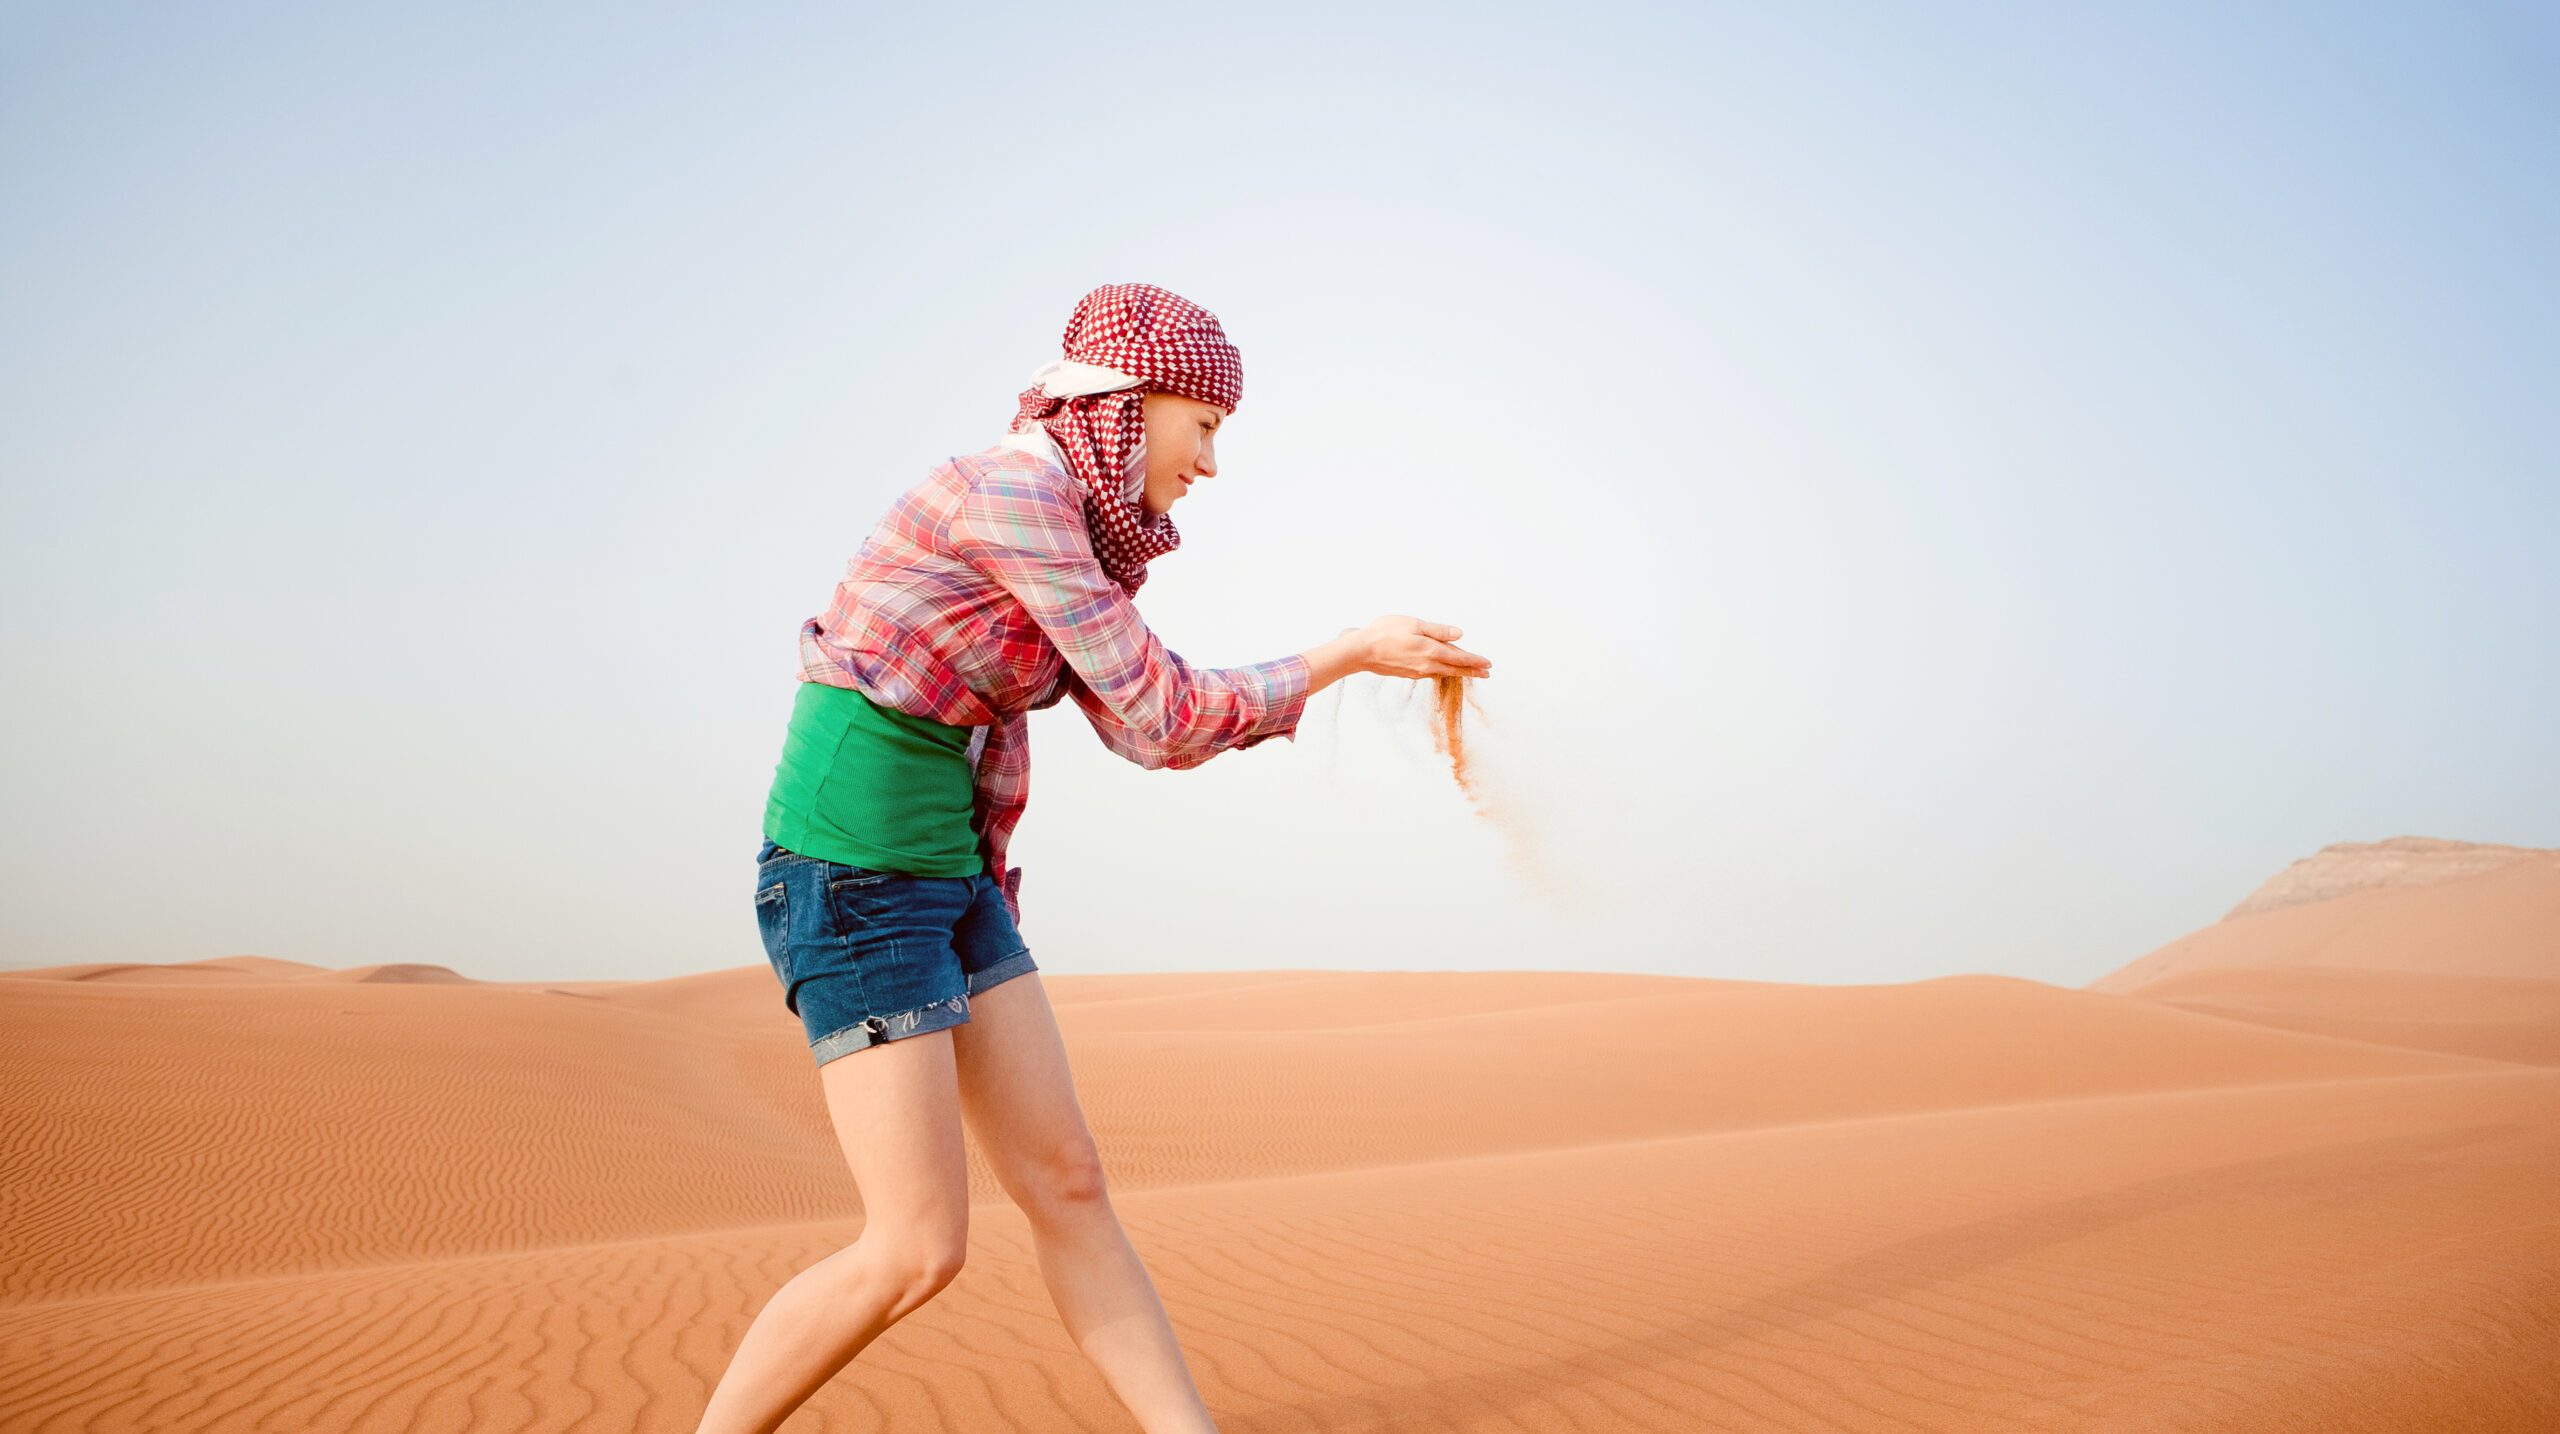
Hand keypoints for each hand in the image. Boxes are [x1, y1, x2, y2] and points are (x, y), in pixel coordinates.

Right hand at [1351, 614, 1492, 680]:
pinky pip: (1431, 673)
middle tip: (1486, 674)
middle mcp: (1427, 665)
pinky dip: (1443, 672)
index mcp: (1431, 651)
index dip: (1475, 661)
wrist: (1361, 652)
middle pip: (1455, 669)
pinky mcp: (1408, 674)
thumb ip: (1438, 631)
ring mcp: (1417, 671)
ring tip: (1469, 672)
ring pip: (1443, 672)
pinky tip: (1443, 670)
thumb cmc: (1385, 633)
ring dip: (1459, 672)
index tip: (1488, 664)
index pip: (1459, 657)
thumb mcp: (1414, 624)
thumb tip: (1459, 634)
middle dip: (1472, 671)